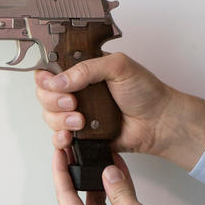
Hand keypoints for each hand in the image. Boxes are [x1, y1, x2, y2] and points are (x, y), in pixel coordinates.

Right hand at [34, 53, 204, 171]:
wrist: (160, 122)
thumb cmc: (146, 92)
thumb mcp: (118, 66)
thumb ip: (87, 69)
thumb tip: (59, 80)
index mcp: (82, 70)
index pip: (50, 71)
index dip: (46, 78)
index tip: (54, 83)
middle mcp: (77, 90)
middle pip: (44, 95)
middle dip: (53, 100)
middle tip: (73, 102)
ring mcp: (77, 113)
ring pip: (49, 117)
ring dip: (59, 119)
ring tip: (81, 120)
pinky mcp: (81, 134)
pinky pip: (59, 138)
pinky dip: (59, 138)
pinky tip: (69, 136)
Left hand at [53, 150, 204, 204]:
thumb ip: (120, 191)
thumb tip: (108, 171)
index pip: (65, 195)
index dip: (60, 171)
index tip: (58, 151)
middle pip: (77, 197)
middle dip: (76, 172)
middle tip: (74, 150)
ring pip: (96, 201)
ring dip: (98, 180)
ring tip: (98, 156)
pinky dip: (115, 191)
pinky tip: (119, 174)